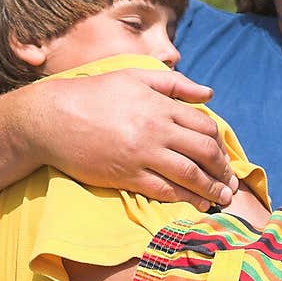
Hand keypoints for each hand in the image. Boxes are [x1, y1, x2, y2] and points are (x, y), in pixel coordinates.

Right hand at [25, 66, 238, 210]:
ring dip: (212, 188)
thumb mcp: (134, 77)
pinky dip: (186, 198)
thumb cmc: (93, 94)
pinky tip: (197, 203)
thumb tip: (209, 94)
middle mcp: (156, 129)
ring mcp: (142, 153)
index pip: (205, 126)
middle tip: (230, 182)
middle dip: (223, 169)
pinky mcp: (126, 175)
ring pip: (190, 174)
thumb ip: (175, 84)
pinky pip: (165, 190)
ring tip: (224, 198)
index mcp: (160, 105)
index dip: (220, 144)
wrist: (51, 118)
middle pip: (204, 151)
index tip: (223, 156)